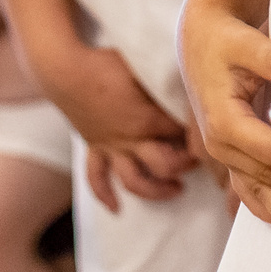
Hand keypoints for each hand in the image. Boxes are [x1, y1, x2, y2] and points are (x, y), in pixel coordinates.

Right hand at [38, 43, 194, 208]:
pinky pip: (97, 178)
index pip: (181, 133)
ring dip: (156, 191)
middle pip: (164, 165)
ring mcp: (111, 147)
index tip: (206, 131)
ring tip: (176, 190)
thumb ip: (162, 82)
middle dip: (184, 165)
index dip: (195, 133)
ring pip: (134, 181)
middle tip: (196, 161)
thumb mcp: (142, 68)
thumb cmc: (105, 63)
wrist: (64, 70)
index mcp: (147, 118)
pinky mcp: (94, 148)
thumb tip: (185, 83)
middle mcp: (131, 139)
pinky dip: (105, 195)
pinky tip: (116, 208)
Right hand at [180, 0, 270, 237]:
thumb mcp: (245, 41)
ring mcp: (223, 152)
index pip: (267, 148)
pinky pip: (246, 186)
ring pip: (253, 189)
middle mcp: (219, 143)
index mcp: (223, 120)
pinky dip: (265, 205)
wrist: (201, 39)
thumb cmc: (225, 39)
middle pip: (264, 175)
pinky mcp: (230, 152)